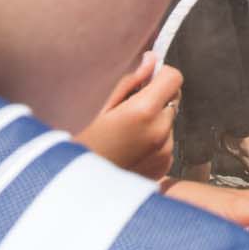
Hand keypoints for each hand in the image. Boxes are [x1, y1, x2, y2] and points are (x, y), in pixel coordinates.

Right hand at [75, 54, 181, 180]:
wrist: (74, 188)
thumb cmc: (79, 141)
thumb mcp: (97, 105)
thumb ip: (129, 81)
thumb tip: (151, 61)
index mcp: (145, 111)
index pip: (174, 78)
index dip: (160, 75)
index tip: (144, 81)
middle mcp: (161, 131)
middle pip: (172, 100)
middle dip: (155, 99)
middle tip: (126, 110)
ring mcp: (164, 152)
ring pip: (167, 122)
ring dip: (154, 122)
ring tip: (124, 134)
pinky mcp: (163, 167)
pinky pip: (165, 144)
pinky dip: (152, 142)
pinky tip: (128, 150)